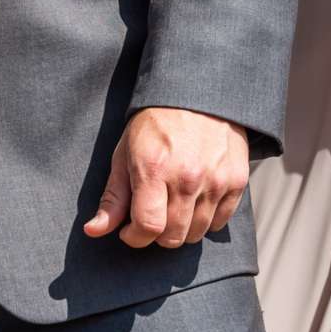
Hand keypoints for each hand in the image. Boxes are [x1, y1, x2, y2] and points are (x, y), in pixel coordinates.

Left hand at [84, 107, 250, 248]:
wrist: (198, 94)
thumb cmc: (156, 124)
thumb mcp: (125, 153)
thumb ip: (113, 197)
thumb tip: (93, 230)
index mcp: (154, 169)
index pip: (147, 227)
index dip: (134, 237)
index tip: (130, 230)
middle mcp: (188, 177)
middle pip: (172, 236)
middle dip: (156, 234)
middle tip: (152, 216)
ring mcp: (216, 180)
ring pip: (196, 233)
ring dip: (181, 229)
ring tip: (173, 206)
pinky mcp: (236, 180)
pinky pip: (220, 222)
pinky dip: (206, 220)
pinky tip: (195, 201)